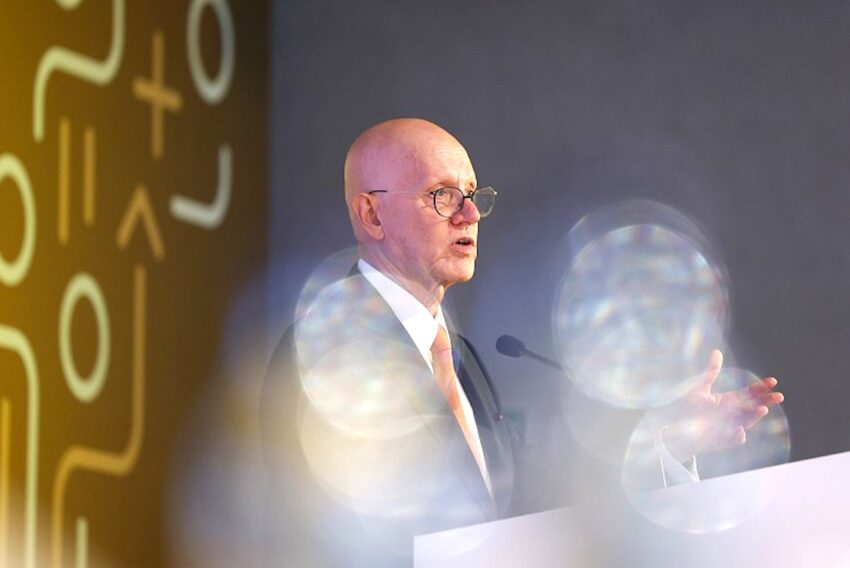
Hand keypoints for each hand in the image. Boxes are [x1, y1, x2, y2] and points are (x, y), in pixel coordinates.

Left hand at [660, 349, 783, 460]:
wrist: (681, 429)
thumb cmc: (691, 409)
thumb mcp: (700, 388)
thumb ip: (711, 372)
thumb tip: (717, 351)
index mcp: (730, 400)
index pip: (750, 392)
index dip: (761, 387)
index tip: (773, 381)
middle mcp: (734, 413)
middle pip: (754, 406)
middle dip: (766, 401)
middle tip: (779, 396)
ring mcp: (731, 426)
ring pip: (748, 421)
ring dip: (755, 416)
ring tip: (763, 409)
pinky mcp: (725, 439)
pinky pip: (735, 438)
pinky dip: (738, 435)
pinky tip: (740, 430)